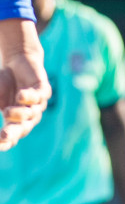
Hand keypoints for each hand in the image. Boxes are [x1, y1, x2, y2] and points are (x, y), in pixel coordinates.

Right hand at [0, 18, 50, 150]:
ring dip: (19, 114)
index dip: (5, 142)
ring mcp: (37, 102)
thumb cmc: (3, 83)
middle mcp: (28, 114)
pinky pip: (40, 95)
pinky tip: (21, 95)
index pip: (12, 137)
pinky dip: (31, 96)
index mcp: (14, 121)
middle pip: (23, 128)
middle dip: (13, 133)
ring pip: (33, 113)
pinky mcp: (43, 88)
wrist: (17, 61)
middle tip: (4, 136)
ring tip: (6, 112)